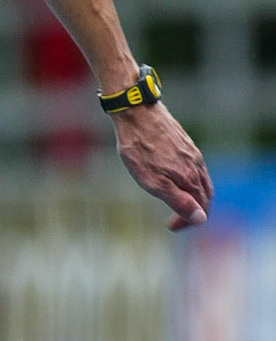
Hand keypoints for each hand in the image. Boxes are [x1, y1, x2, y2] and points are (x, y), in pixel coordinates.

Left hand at [113, 103, 212, 230]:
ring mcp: (192, 153)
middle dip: (194, 212)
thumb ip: (179, 201)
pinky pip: (194, 167)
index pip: (201, 208)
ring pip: (201, 180)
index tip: (172, 227)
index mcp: (190, 178)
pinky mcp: (184, 142)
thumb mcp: (155, 182)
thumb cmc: (140, 149)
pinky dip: (190, 181)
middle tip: (175, 220)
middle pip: (205, 195)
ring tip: (177, 203)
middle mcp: (196, 165)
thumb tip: (201, 219)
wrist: (136, 113)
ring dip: (193, 196)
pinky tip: (176, 179)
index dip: (189, 221)